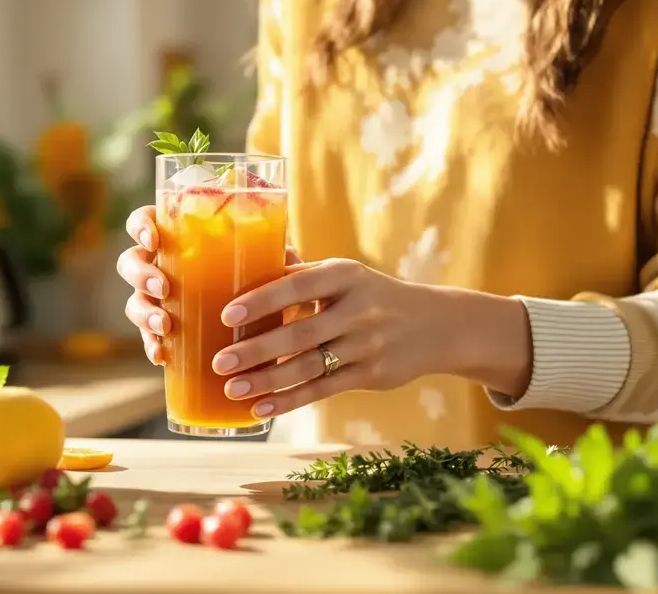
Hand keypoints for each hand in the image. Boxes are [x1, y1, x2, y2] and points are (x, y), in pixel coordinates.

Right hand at [116, 206, 301, 365]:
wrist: (261, 314)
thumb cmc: (259, 273)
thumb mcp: (267, 258)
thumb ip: (273, 253)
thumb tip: (285, 254)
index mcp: (175, 237)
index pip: (143, 221)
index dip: (140, 227)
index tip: (155, 241)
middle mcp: (159, 265)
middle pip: (130, 262)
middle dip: (142, 275)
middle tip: (164, 288)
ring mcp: (156, 299)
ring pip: (134, 302)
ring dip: (144, 313)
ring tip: (165, 326)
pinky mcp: (163, 330)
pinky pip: (147, 337)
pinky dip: (151, 345)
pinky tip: (161, 356)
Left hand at [210, 258, 533, 418]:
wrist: (438, 325)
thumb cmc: (374, 296)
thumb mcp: (347, 275)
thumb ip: (303, 271)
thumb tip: (255, 249)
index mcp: (345, 276)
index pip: (298, 286)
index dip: (262, 300)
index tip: (227, 314)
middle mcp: (358, 309)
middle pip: (300, 333)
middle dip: (256, 349)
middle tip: (219, 361)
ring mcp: (366, 345)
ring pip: (309, 367)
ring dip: (267, 380)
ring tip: (231, 388)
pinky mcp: (371, 375)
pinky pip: (324, 390)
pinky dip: (290, 401)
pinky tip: (261, 408)